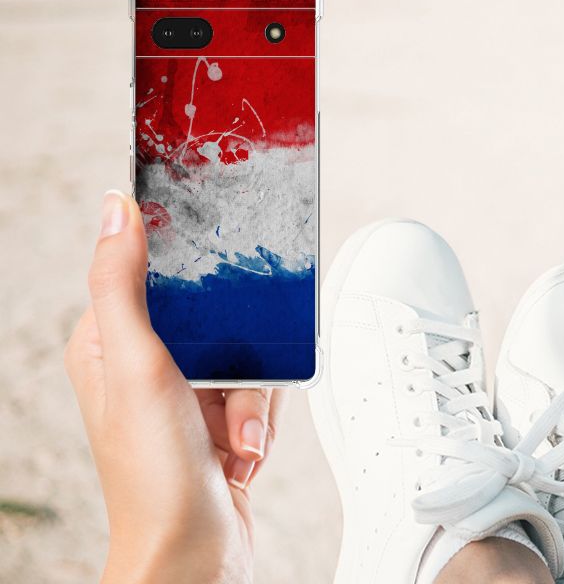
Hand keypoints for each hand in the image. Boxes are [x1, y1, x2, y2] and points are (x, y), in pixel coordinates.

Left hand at [65, 190, 284, 583]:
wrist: (195, 555)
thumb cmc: (154, 475)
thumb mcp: (137, 365)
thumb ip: (121, 284)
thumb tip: (115, 208)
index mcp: (108, 343)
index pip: (150, 273)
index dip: (190, 272)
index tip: (219, 273)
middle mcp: (145, 365)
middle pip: (215, 314)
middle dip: (237, 358)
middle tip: (228, 390)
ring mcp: (183, 394)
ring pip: (246, 352)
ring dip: (252, 398)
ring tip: (236, 435)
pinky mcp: (217, 418)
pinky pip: (260, 390)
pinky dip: (261, 420)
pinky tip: (243, 450)